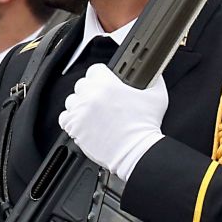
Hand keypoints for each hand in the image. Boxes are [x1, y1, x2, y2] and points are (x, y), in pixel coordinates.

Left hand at [59, 64, 166, 181]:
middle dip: (91, 90)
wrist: (136, 152)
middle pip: (82, 84)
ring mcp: (81, 113)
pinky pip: (65, 118)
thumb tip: (152, 73)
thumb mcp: (157, 96)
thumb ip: (154, 79)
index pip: (95, 70)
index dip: (102, 75)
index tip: (106, 82)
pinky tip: (84, 122)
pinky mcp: (75, 128)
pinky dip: (72, 119)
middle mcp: (90, 97)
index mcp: (107, 85)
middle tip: (102, 100)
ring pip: (72, 101)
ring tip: (93, 113)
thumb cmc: (145, 127)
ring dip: (80, 104)